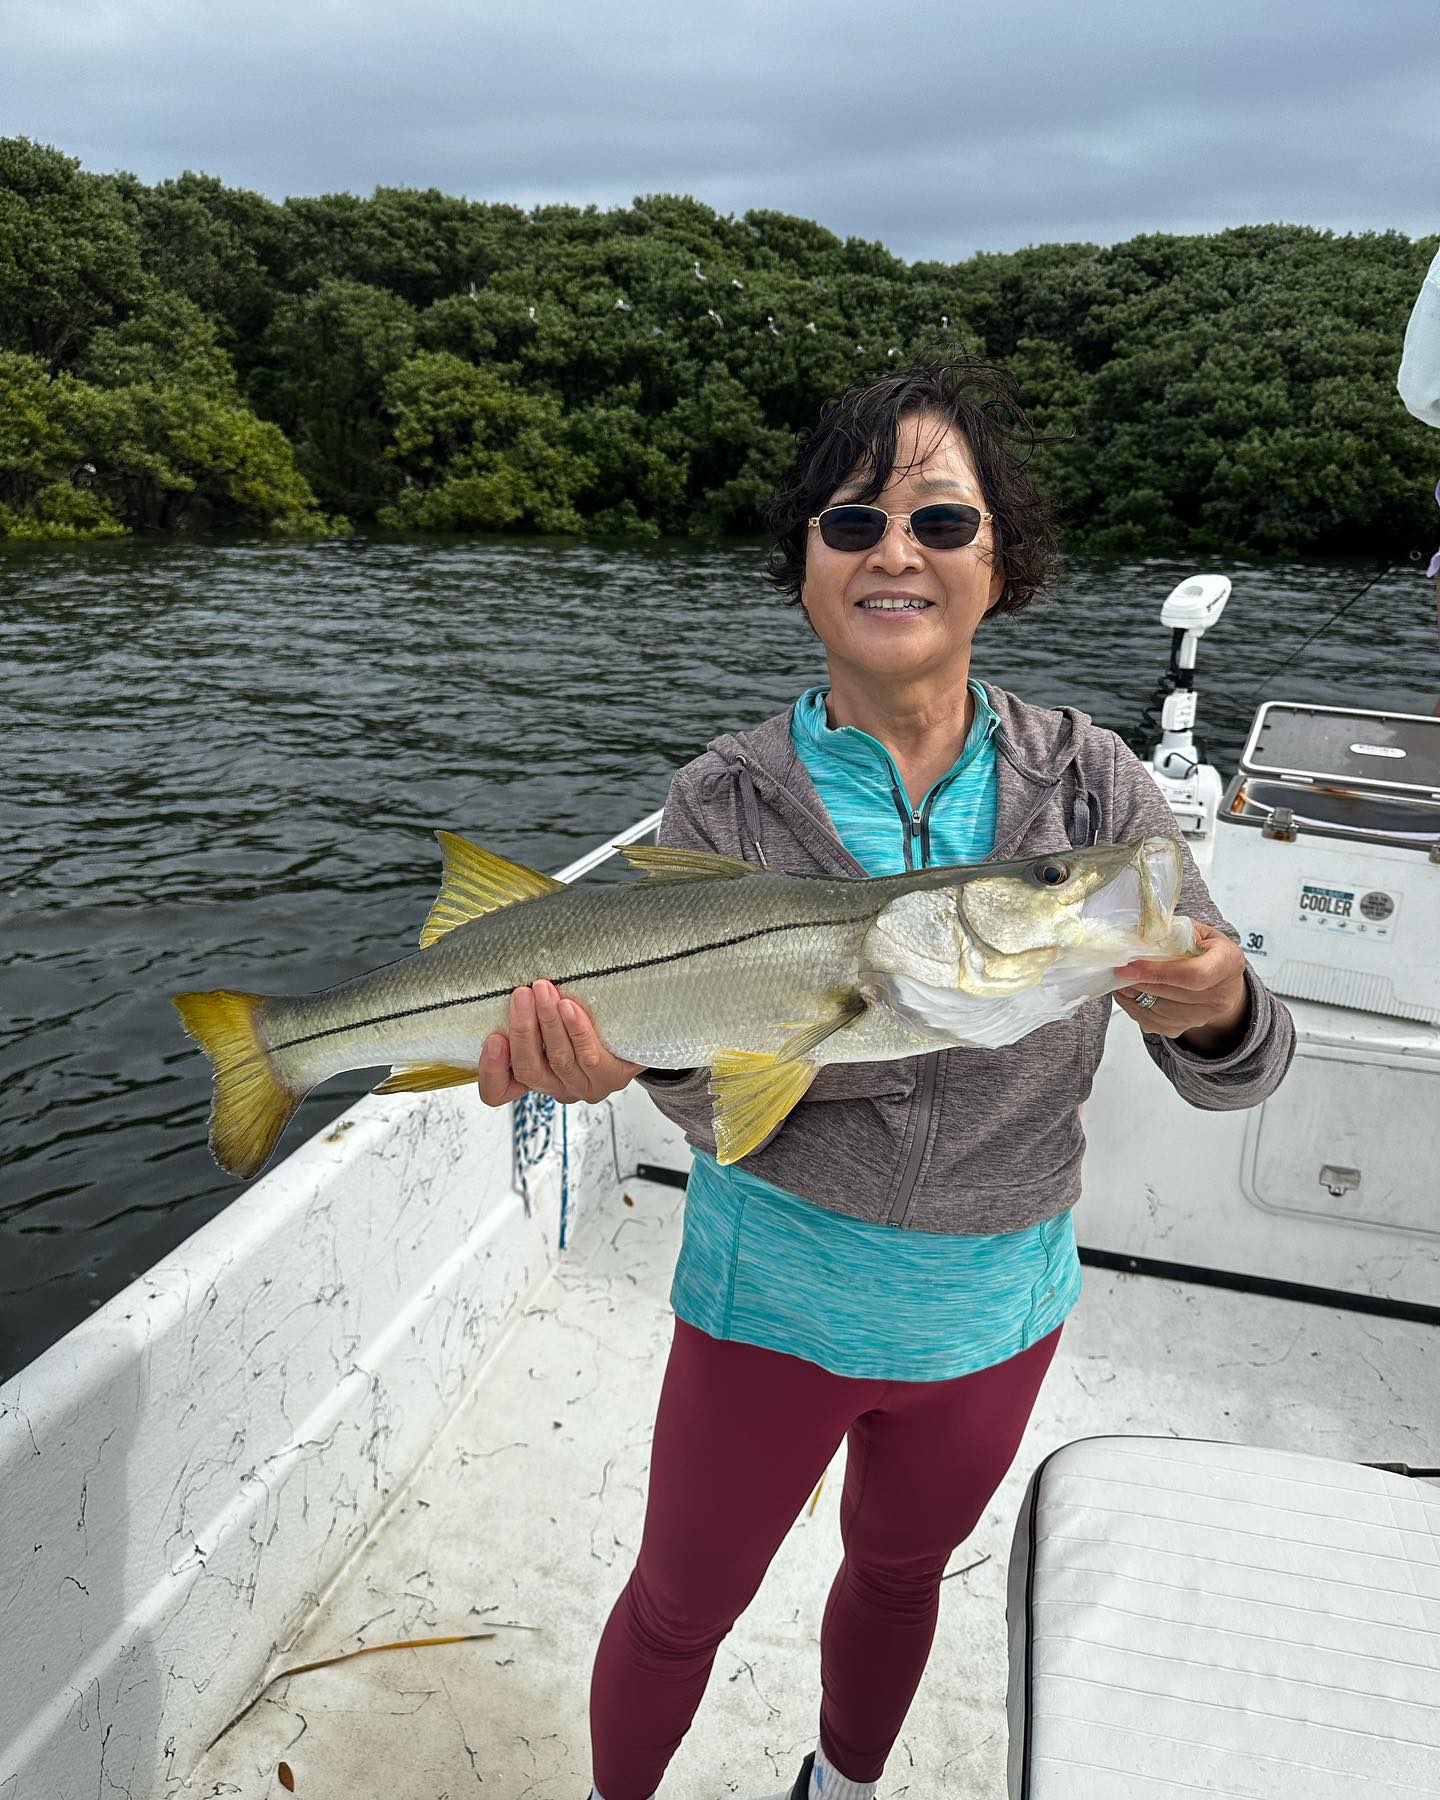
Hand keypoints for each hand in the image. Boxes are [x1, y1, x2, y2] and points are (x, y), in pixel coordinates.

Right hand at [476, 980, 643, 1106]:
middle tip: (521, 995)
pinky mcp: (610, 1078)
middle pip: (528, 1068)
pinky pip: (589, 1056)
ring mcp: (583, 1085)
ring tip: (543, 991)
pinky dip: (576, 1030)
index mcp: (533, 1075)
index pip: (498, 1091)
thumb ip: (531, 1012)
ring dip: (548, 1022)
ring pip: (558, 1059)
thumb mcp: (551, 1019)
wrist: (637, 1033)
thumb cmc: (588, 1022)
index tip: (493, 1039)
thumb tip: (512, 980)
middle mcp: (555, 1086)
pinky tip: (570, 1007)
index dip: (491, 1071)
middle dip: (522, 1029)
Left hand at [1112, 921, 1250, 1052]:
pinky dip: (1132, 1003)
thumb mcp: (1197, 932)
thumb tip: (1137, 936)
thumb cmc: (1206, 951)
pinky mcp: (1180, 1029)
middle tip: (1118, 966)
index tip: (1131, 965)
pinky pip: (1147, 1019)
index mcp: (1228, 962)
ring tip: (1123, 975)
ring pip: (1155, 1007)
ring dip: (1132, 991)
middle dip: (1139, 979)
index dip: (1158, 971)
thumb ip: (1172, 932)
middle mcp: (1220, 995)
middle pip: (1170, 992)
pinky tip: (1130, 989)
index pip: (1193, 975)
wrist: (1218, 981)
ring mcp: (1201, 1017)